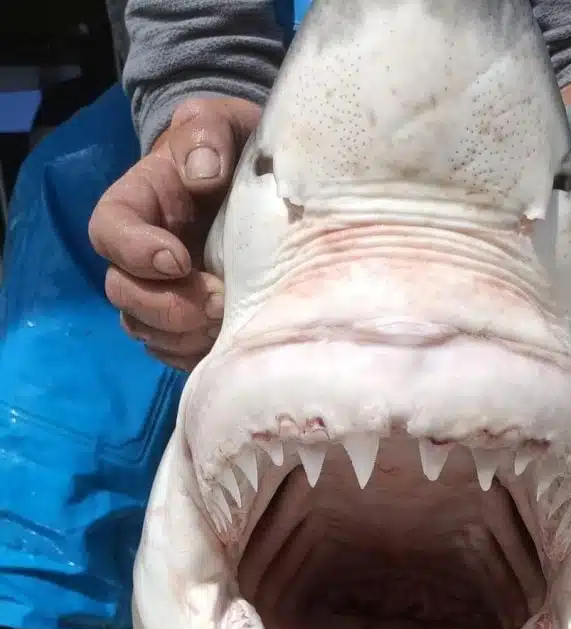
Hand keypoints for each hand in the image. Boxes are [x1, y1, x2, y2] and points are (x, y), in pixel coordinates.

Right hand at [88, 96, 261, 370]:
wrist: (254, 182)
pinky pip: (173, 352)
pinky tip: (229, 342)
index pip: (109, 232)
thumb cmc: (229, 149)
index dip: (136, 252)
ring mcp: (159, 292)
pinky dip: (195, 354)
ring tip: (229, 323)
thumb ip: (208, 137)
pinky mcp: (185, 322)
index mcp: (136, 205)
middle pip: (124, 293)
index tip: (179, 259)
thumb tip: (203, 172)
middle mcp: (139, 255)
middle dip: (167, 306)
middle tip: (218, 302)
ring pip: (146, 329)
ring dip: (183, 335)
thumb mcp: (220, 124)